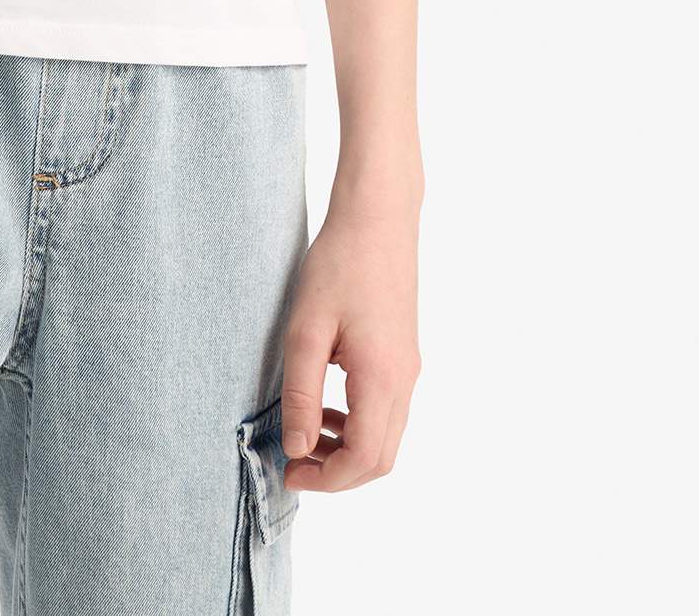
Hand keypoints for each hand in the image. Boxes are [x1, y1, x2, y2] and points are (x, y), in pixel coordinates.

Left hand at [278, 196, 421, 492]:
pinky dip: (358, 422)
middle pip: (380, 458)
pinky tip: (326, 402)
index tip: (289, 473)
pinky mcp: (404, 355)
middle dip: (338, 473)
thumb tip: (298, 448)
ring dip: (348, 448)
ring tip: (305, 432)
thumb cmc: (339, 265)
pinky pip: (387, 409)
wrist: (378, 217)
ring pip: (386, 436)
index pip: (364, 460)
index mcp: (382, 379)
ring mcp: (409, 368)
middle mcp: (404, 381)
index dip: (327, 480)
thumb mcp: (306, 330)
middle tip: (295, 463)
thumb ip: (301, 394)